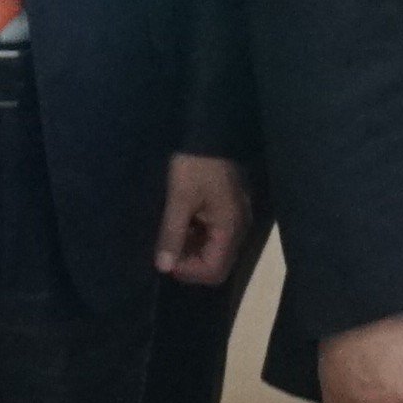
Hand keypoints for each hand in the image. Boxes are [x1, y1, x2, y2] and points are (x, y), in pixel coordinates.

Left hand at [155, 155, 251, 286]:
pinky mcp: (229, 209)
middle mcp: (239, 228)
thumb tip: (163, 267)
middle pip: (217, 264)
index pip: (214, 271)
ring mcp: (236, 218)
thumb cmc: (195, 165)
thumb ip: (172, 234)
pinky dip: (197, 236)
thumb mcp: (179, 198)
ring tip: (171, 235)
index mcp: (230, 228)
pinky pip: (215, 235)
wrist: (210, 131)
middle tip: (167, 248)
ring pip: (216, 250)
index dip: (188, 272)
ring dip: (193, 250)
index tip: (166, 258)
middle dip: (190, 263)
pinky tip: (181, 223)